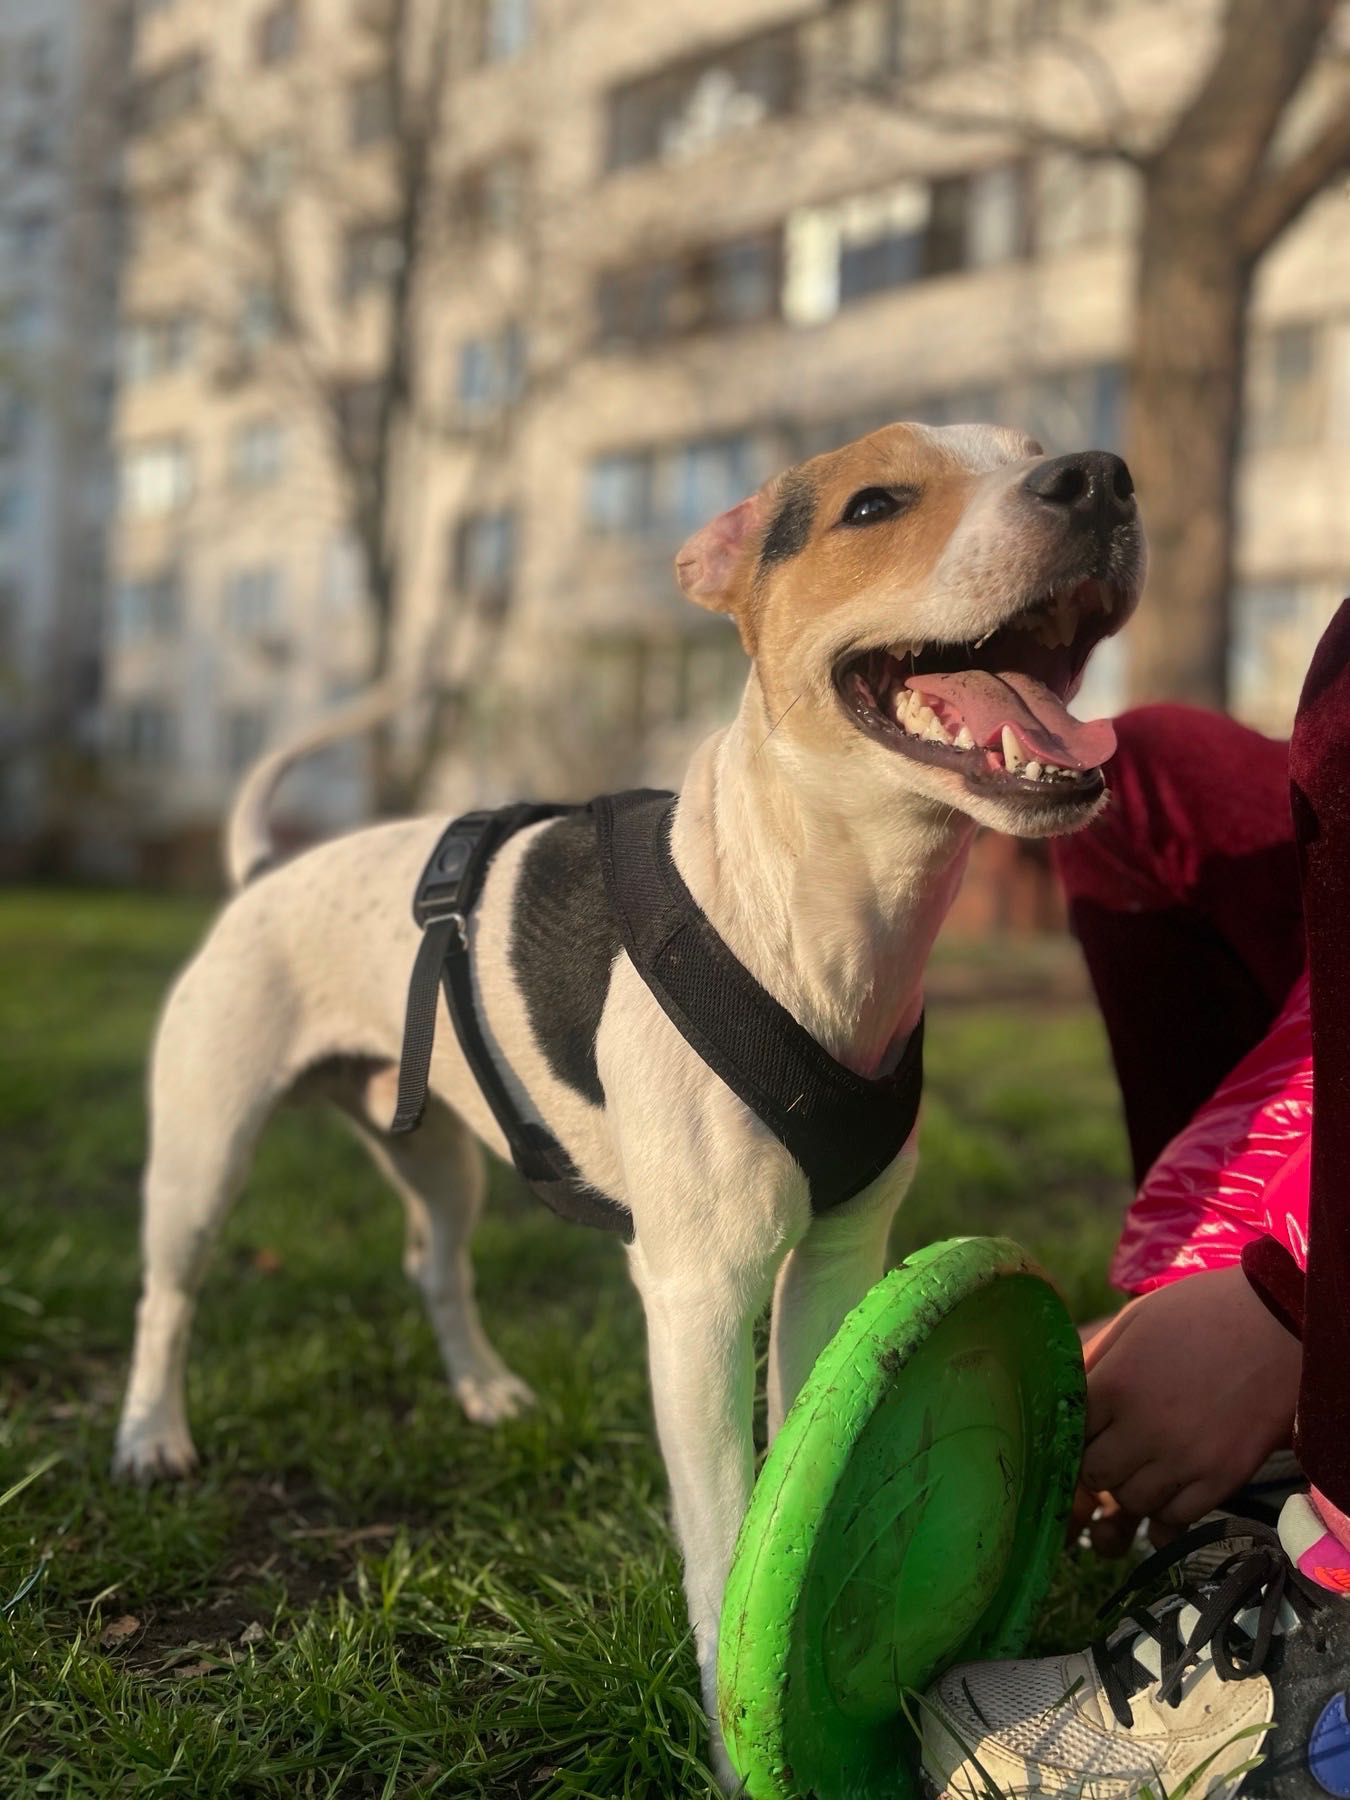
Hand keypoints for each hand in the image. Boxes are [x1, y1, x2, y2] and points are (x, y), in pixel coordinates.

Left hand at [1076, 1267, 1299, 1549]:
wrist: (1278, 1321)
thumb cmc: (1201, 1312)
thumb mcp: (1135, 1322)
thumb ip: (1097, 1364)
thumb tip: (1067, 1397)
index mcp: (1115, 1384)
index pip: (1068, 1435)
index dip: (1073, 1434)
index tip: (1084, 1430)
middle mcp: (1145, 1428)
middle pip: (1094, 1476)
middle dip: (1096, 1465)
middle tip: (1112, 1449)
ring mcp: (1186, 1458)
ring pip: (1133, 1502)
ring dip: (1130, 1487)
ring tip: (1143, 1463)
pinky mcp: (1223, 1476)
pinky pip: (1177, 1517)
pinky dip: (1166, 1509)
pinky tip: (1169, 1485)